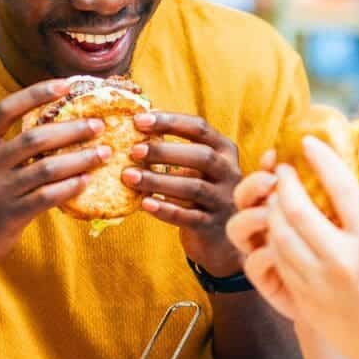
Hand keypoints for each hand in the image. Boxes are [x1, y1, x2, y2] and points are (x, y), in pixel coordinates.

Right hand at [0, 79, 108, 275]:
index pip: (6, 108)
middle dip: (72, 129)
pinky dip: (70, 187)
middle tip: (98, 125)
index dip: (37, 93)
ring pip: (47, 168)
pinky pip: (47, 197)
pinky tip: (87, 181)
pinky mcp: (8, 216)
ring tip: (103, 153)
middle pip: (35, 137)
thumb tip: (46, 126)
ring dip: (80, 158)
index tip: (67, 85)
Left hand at [123, 113, 242, 275]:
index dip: (170, 122)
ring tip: (129, 176)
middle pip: (201, 157)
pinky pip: (188, 217)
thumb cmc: (200, 193)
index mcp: (224, 150)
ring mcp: (223, 201)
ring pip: (193, 187)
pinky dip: (165, 209)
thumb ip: (175, 150)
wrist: (221, 238)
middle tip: (133, 150)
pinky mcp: (213, 226)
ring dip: (158, 181)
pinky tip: (144, 204)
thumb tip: (135, 126)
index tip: (138, 120)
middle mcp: (229, 173)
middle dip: (165, 152)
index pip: (200, 128)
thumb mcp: (197, 168)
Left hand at [247, 137, 358, 358]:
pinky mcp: (302, 300)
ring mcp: (317, 283)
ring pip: (278, 235)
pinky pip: (276, 262)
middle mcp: (341, 261)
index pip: (343, 190)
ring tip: (277, 199)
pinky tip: (277, 232)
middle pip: (297, 210)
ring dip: (272, 211)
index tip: (308, 142)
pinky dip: (273, 241)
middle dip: (284, 184)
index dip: (323, 159)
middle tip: (283, 172)